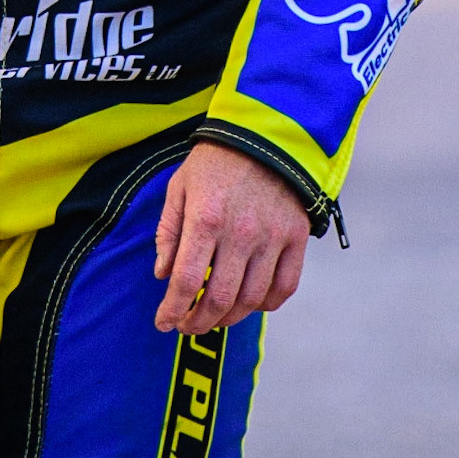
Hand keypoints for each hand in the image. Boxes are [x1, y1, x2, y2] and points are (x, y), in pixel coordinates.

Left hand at [154, 143, 308, 334]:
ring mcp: (271, 237)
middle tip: (188, 325)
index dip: (172, 310)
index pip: (185, 281)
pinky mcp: (296, 237)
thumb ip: (169, 231)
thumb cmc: (215, 160)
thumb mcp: (180, 186)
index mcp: (205, 218)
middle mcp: (240, 233)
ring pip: (251, 300)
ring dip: (229, 318)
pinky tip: (251, 303)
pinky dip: (267, 305)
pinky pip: (284, 287)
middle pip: (218, 299)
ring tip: (215, 317)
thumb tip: (162, 274)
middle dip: (199, 322)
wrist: (264, 133)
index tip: (164, 322)